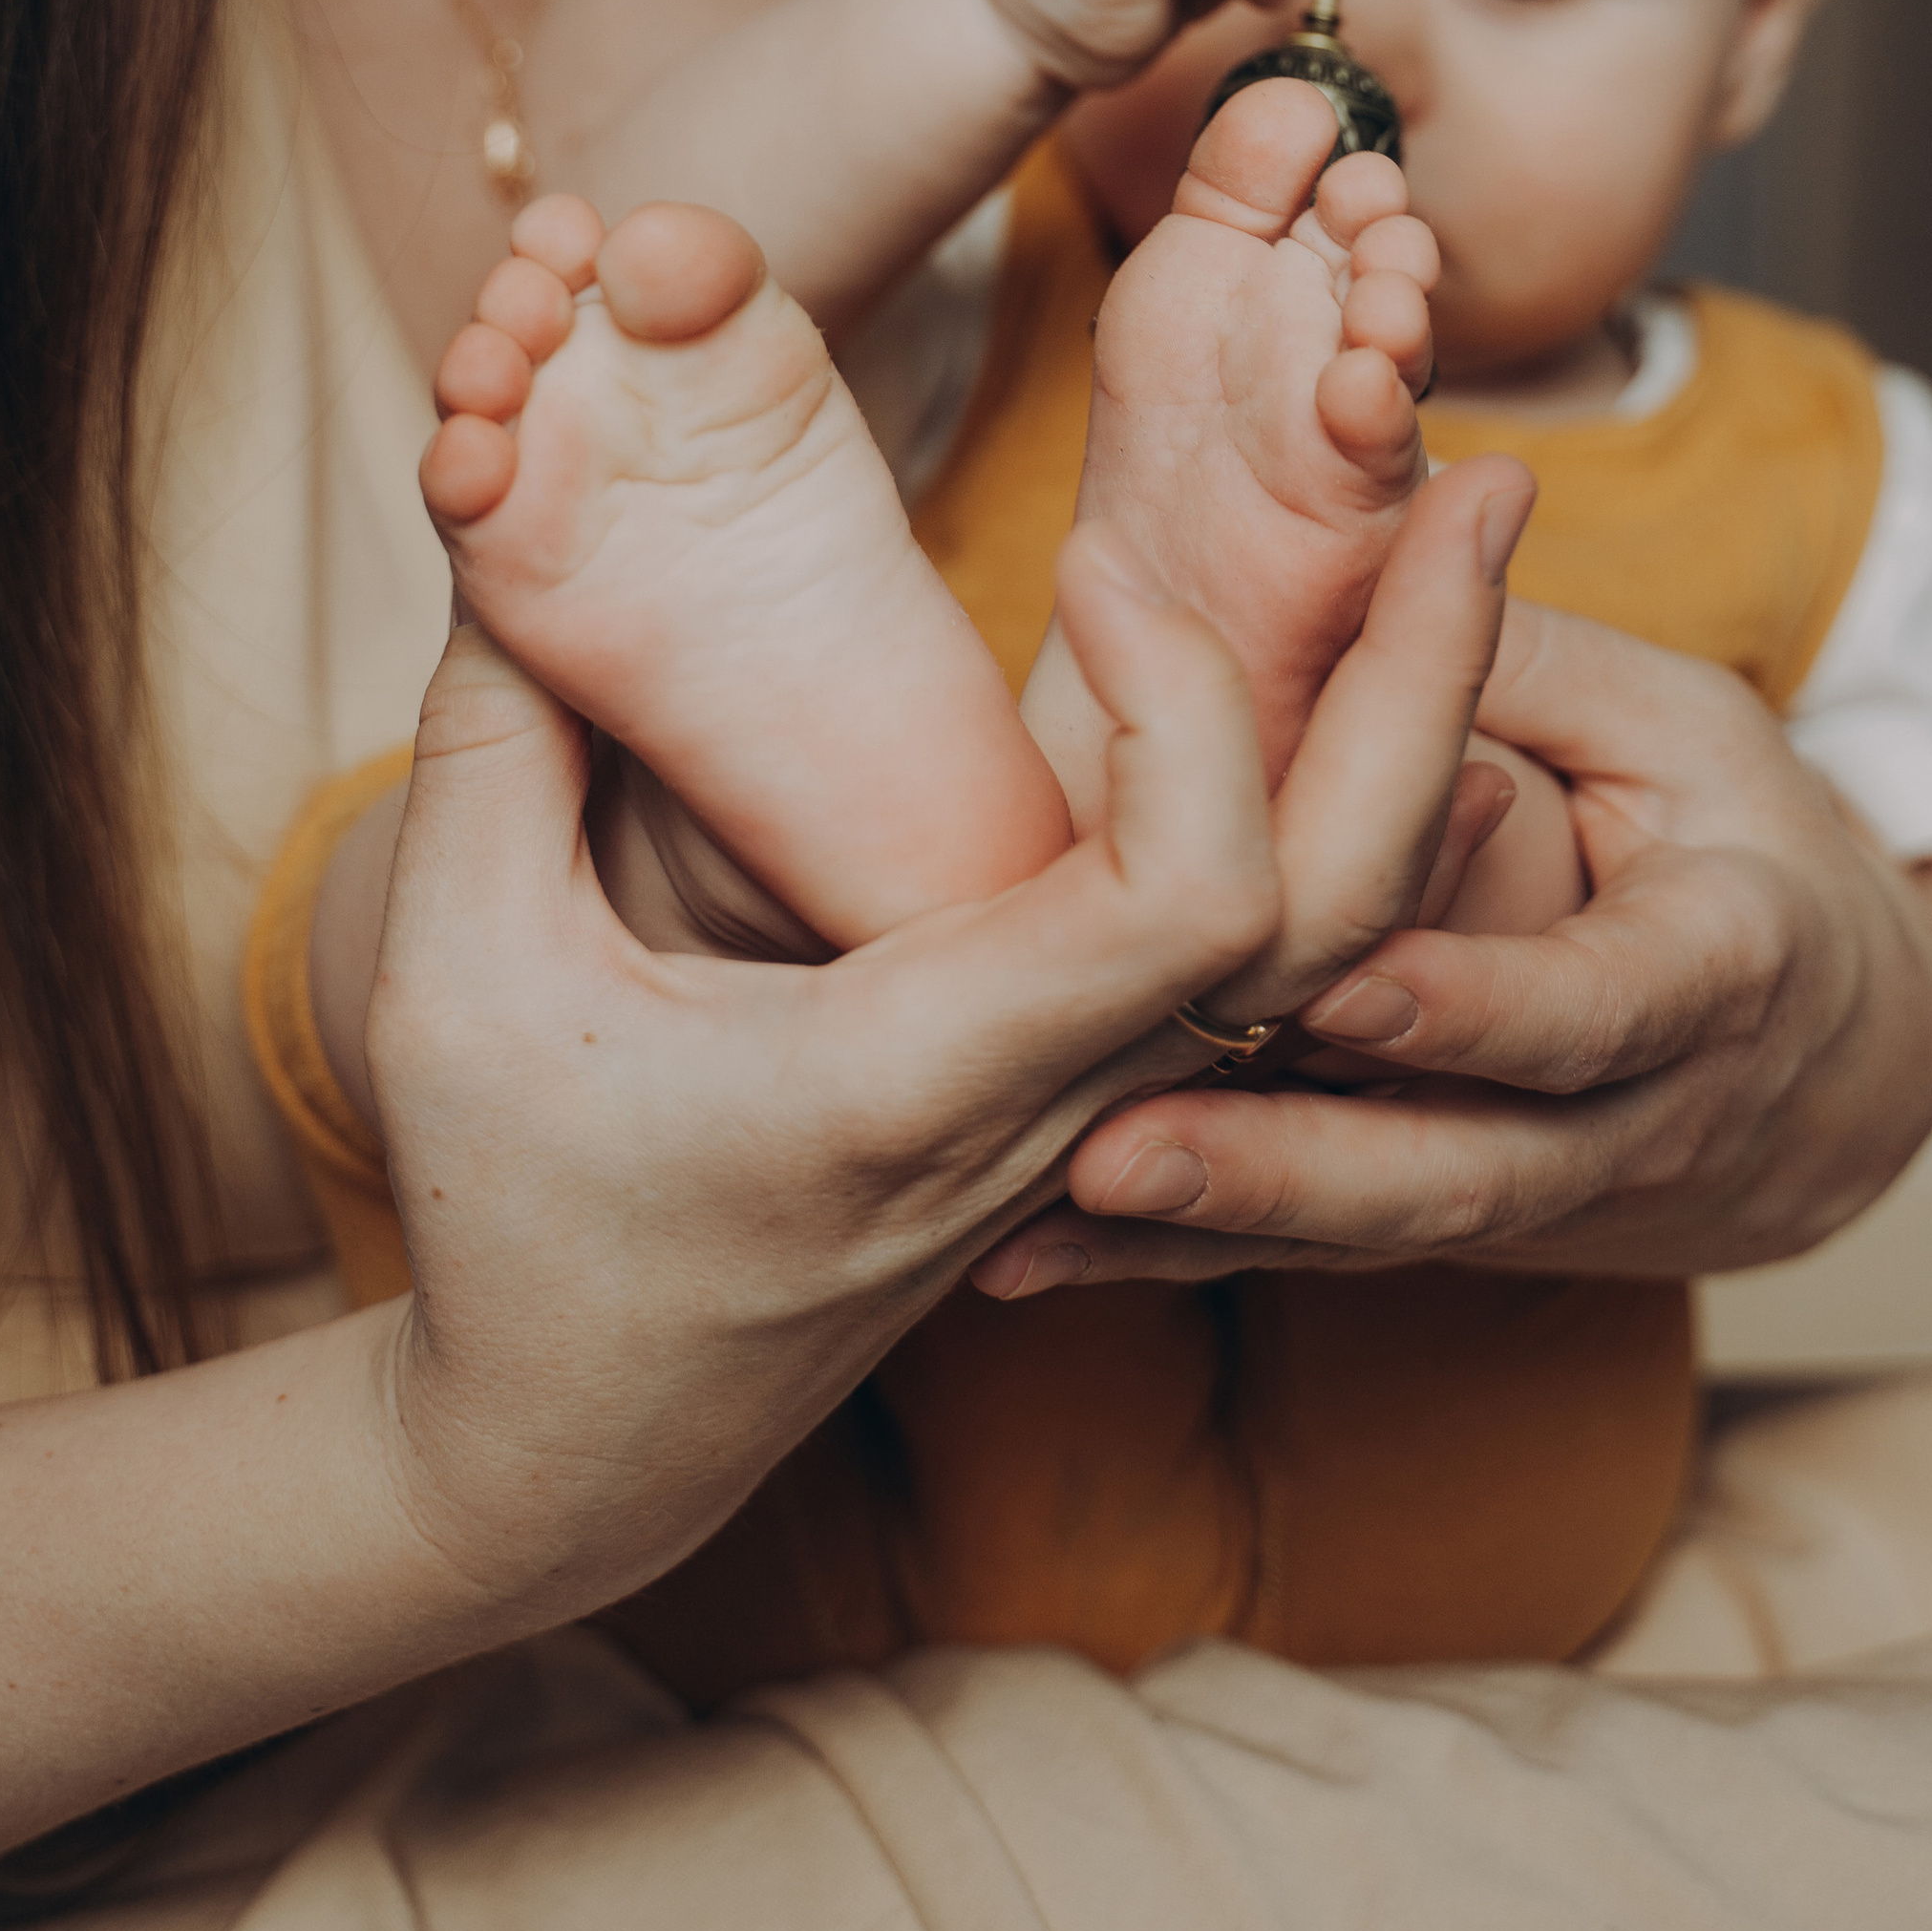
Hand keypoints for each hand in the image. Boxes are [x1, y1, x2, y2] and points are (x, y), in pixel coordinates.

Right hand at [365, 468, 1508, 1625]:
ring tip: (1454, 528)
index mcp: (929, 1084)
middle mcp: (1071, 1113)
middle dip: (1436, 683)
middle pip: (1355, 915)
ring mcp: (1117, 1121)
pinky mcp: (1118, 1104)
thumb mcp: (456, 976)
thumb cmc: (511, 1220)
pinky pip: (1293, 958)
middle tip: (1476, 480)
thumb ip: (497, 733)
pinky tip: (1380, 673)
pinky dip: (1359, 804)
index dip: (1195, 712)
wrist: (585, 1450)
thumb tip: (514, 489)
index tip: (1095, 560)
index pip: (1195, 905)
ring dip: (1420, 729)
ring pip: (1358, 940)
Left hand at [974, 600, 1931, 1295]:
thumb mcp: (1685, 725)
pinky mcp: (1463, 1233)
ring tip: (1038, 1216)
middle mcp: (1636, 1117)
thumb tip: (1389, 536)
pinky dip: (1182, 1266)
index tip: (1342, 989)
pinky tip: (1029, 1255)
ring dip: (1207, 1231)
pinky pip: (1325, 1259)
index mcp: (1713, 971)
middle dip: (1290, 1171)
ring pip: (1376, 1235)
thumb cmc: (1740, 840)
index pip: (1597, 1007)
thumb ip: (1527, 664)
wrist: (1836, 1068)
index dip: (1475, 1006)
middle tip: (1117, 1151)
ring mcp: (1546, 1199)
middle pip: (1463, 1171)